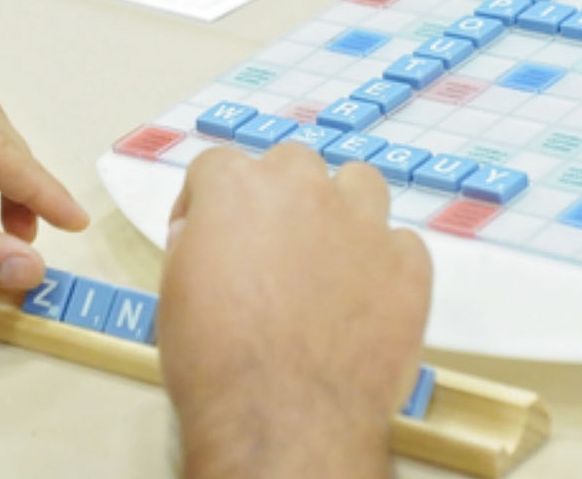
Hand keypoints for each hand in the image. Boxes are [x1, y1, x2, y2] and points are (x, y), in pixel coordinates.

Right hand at [157, 144, 431, 478]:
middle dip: (279, 197)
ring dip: (343, 209)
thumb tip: (203, 236)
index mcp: (236, 190)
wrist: (283, 418)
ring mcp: (362, 224)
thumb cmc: (219, 365)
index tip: (207, 232)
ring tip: (330, 255)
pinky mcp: (407, 265)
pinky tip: (368, 297)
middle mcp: (302, 190)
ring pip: (359, 183)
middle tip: (270, 246)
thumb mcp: (174, 295)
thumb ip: (194, 247)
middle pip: (292, 165)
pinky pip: (402, 244)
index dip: (206, 201)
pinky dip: (386, 264)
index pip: (218, 167)